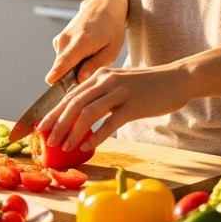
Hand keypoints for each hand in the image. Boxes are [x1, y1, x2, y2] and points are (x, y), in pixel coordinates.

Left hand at [38, 64, 193, 151]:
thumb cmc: (149, 86)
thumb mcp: (120, 84)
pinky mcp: (134, 105)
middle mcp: (107, 80)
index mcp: (101, 75)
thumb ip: (102, 94)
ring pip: (88, 113)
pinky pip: (110, 122)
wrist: (177, 79)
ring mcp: (120, 92)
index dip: (54, 112)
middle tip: (48, 140)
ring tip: (64, 147)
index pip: (71, 95)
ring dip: (73, 132)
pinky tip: (88, 146)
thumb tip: (82, 114)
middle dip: (58, 123)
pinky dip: (96, 135)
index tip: (43, 127)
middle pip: (74, 103)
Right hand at [44, 0, 126, 85]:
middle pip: (62, 67)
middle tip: (91, 70)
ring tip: (91, 56)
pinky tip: (85, 51)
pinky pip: (63, 58)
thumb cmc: (111, 28)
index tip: (49, 82)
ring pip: (63, 63)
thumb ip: (95, 65)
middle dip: (73, 76)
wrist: (104, 5)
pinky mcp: (59, 39)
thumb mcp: (112, 50)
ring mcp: (61, 38)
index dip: (56, 73)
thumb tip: (79, 79)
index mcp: (81, 41)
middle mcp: (66, 39)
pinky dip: (73, 59)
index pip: (65, 61)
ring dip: (74, 67)